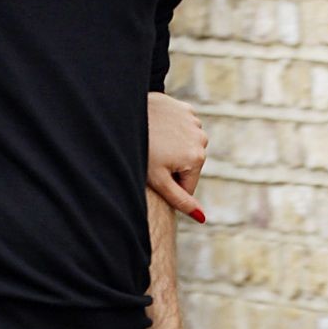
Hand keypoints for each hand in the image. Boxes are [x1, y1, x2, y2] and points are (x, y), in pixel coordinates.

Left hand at [147, 91, 207, 221]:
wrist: (125, 116)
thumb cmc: (140, 151)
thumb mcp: (159, 181)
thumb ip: (180, 200)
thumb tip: (202, 218)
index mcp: (197, 159)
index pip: (188, 185)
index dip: (169, 185)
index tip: (154, 176)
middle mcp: (202, 140)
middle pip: (188, 165)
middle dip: (172, 167)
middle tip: (152, 159)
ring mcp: (195, 122)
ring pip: (185, 146)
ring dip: (173, 148)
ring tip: (153, 143)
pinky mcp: (186, 109)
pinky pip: (181, 128)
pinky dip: (171, 130)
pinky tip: (156, 129)